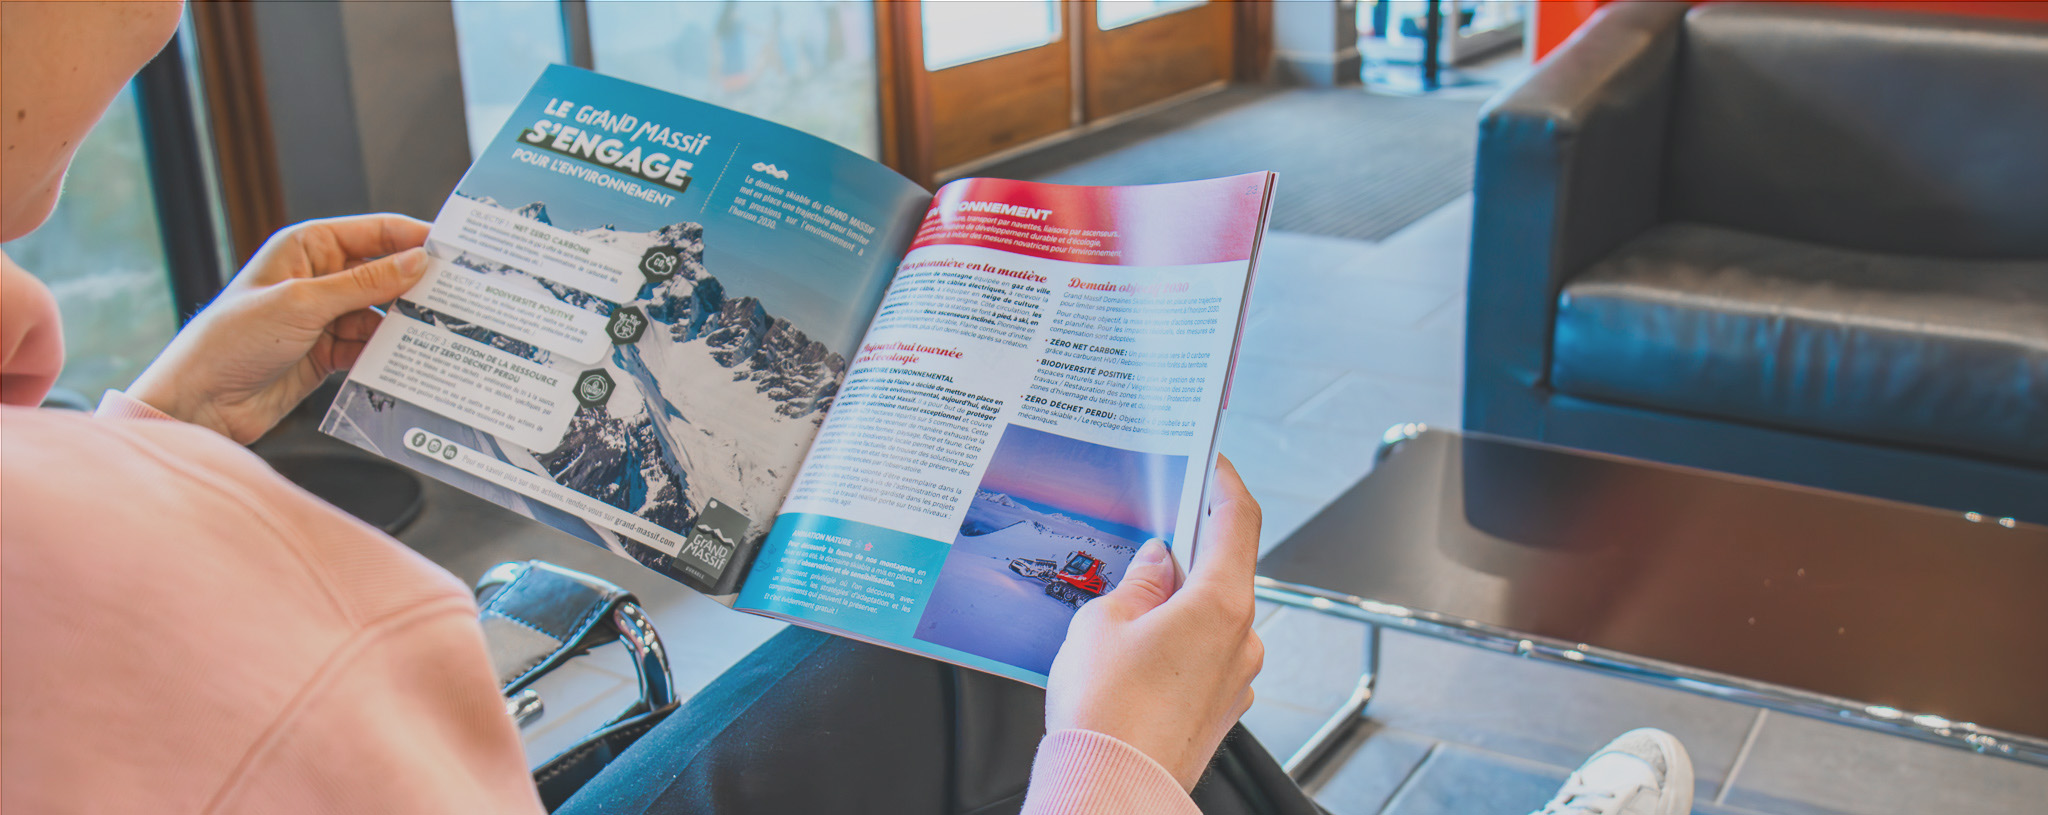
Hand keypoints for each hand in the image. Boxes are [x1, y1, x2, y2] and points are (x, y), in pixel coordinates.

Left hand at [127, 214, 429, 442]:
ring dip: (405, 325)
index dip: (415, 237)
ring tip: (441, 333)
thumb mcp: (303, 303)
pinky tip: (410, 360)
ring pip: (382, 313)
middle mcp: (318, 277)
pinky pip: (371, 346)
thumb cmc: (232, 340)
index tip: (458, 250)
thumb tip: (418, 261)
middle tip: (462, 295)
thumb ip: (365, 283)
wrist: (200, 403)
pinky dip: (388, 354)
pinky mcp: (328, 353)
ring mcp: (324, 316)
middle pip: (384, 273)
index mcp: (307, 247)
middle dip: (417, 284)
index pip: (374, 232)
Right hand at [1045, 454, 1264, 790]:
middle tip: (1150, 536)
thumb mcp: (1104, 622)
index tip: (1210, 463)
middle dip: (1188, 551)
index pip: (1239, 520)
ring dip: (1179, 602)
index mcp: (1221, 604)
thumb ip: (1138, 581)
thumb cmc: (1107, 711)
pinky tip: (1135, 651)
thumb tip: (1157, 562)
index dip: (1224, 483)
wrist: (1111, 786)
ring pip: (1213, 617)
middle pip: (1226, 570)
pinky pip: (1205, 655)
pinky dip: (1178, 641)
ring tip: (1125, 608)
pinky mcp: (1221, 708)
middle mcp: (1243, 639)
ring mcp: (1237, 677)